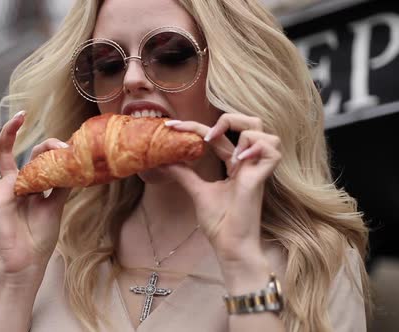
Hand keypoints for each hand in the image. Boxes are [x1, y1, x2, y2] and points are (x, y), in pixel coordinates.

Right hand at [0, 111, 70, 282]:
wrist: (30, 259)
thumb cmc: (42, 234)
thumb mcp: (57, 204)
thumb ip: (60, 183)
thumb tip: (70, 161)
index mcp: (28, 183)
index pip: (33, 156)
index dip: (47, 147)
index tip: (62, 145)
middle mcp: (11, 184)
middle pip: (6, 153)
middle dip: (11, 133)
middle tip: (19, 115)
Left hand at [163, 114, 281, 268]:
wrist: (230, 245)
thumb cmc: (220, 223)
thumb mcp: (197, 191)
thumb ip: (184, 174)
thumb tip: (163, 161)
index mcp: (234, 163)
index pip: (219, 134)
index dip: (195, 126)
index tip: (171, 125)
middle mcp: (248, 162)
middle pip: (250, 121)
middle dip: (229, 119)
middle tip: (207, 136)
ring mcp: (257, 168)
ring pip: (262, 130)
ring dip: (243, 133)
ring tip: (230, 155)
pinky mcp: (263, 177)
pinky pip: (271, 148)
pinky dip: (257, 146)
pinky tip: (241, 160)